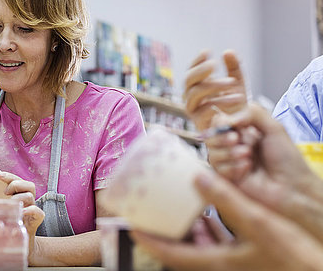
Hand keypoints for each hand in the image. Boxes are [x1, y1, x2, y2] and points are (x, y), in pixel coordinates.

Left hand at [0, 171, 43, 265]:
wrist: (18, 244)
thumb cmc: (5, 226)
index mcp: (18, 196)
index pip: (18, 180)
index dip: (10, 176)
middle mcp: (27, 201)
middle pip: (29, 185)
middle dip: (16, 184)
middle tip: (5, 192)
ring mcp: (31, 210)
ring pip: (31, 196)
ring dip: (20, 197)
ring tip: (11, 203)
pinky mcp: (35, 221)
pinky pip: (38, 212)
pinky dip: (31, 210)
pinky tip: (22, 213)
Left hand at [131, 172, 322, 270]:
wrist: (318, 269)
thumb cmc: (292, 253)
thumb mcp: (257, 222)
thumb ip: (227, 199)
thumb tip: (198, 175)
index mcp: (218, 262)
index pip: (173, 254)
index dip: (149, 241)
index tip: (131, 227)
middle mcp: (220, 265)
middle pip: (181, 250)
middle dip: (164, 233)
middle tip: (149, 214)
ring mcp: (232, 263)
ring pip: (198, 246)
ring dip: (185, 229)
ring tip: (173, 208)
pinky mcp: (244, 257)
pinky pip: (217, 243)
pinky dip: (207, 229)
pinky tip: (206, 214)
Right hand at [184, 50, 247, 130]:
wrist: (243, 135)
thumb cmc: (238, 110)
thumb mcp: (238, 87)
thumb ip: (234, 69)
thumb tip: (227, 51)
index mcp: (198, 89)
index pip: (191, 73)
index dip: (196, 62)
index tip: (207, 52)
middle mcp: (192, 101)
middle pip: (188, 82)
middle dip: (200, 72)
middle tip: (214, 65)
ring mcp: (195, 113)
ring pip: (194, 95)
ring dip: (212, 86)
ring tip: (232, 82)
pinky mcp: (202, 126)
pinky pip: (204, 112)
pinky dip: (218, 103)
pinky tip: (235, 97)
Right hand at [207, 104, 322, 241]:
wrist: (293, 187)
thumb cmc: (288, 160)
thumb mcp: (274, 128)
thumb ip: (252, 113)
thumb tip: (227, 117)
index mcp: (243, 132)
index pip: (219, 122)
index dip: (222, 123)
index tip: (233, 127)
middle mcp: (233, 147)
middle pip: (210, 137)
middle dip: (223, 138)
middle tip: (238, 141)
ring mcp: (228, 163)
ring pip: (212, 153)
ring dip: (230, 154)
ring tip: (248, 158)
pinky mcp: (226, 179)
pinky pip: (217, 169)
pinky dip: (232, 168)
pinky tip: (246, 170)